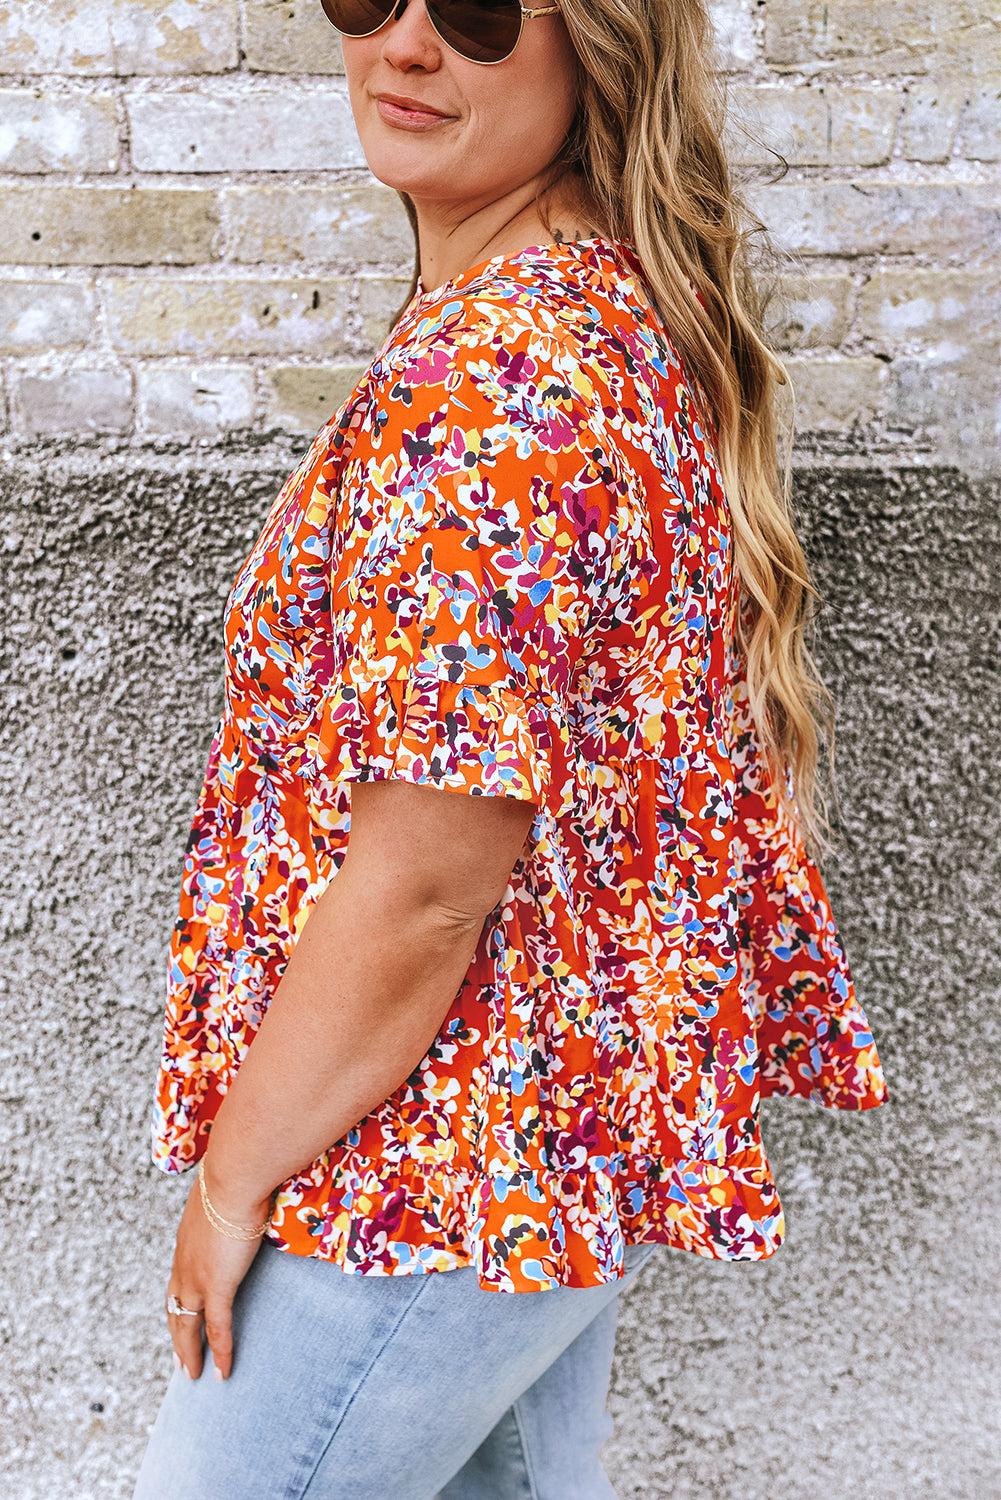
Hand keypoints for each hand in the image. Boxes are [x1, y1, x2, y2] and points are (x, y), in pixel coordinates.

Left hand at [165, 1170, 270, 1381]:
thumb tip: (242, 1193)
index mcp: (185, 1243)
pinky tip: (223, 1372)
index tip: (181, 1316)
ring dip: (190, 1352)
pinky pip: (218, 1328)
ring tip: (193, 1374)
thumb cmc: (234, 1175)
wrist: (234, 1178)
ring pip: (188, 1326)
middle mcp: (184, 1265)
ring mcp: (198, 1278)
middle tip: (181, 1360)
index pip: (177, 1281)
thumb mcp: (226, 1193)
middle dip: (177, 1337)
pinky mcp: (217, 1286)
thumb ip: (229, 1203)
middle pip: (174, 1310)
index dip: (178, 1303)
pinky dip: (220, 1352)